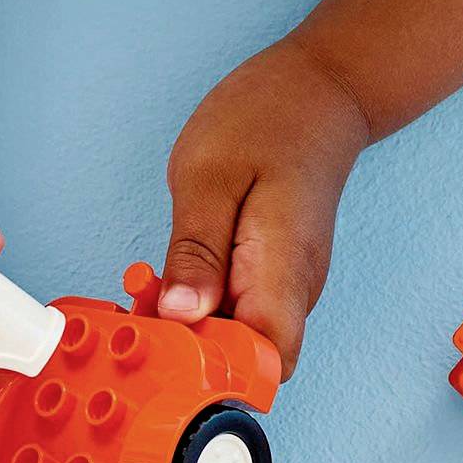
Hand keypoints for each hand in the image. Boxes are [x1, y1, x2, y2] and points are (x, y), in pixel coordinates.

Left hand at [155, 32, 371, 375]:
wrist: (321, 91)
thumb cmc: (268, 120)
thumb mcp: (208, 177)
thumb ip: (195, 253)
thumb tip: (180, 316)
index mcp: (283, 271)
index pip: (263, 364)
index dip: (212, 371)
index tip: (163, 346)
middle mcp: (295, 291)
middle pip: (245, 359)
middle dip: (187, 348)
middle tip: (141, 305)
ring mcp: (288, 286)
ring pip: (237, 336)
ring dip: (189, 324)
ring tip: (152, 285)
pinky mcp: (274, 275)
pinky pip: (237, 309)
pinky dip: (201, 302)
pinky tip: (174, 273)